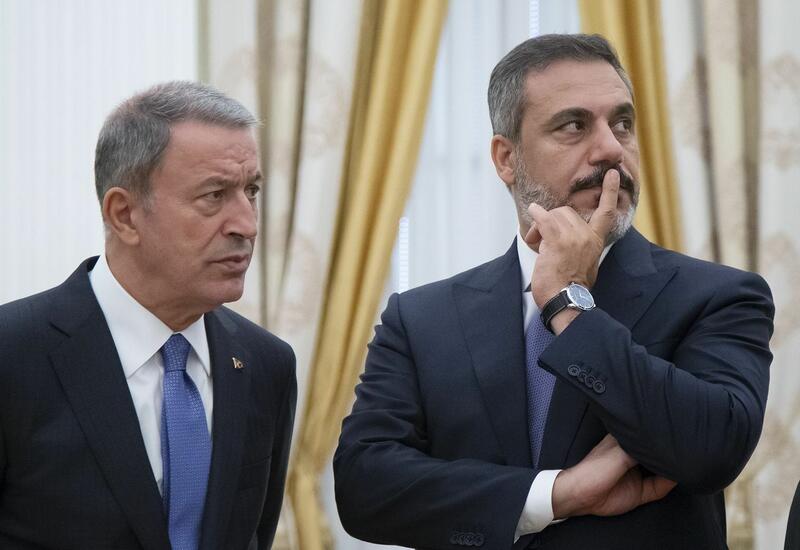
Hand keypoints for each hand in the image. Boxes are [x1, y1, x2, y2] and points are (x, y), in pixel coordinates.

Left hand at [525, 170, 620, 312]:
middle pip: (566, 211)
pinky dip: (536, 214)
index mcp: (596, 241)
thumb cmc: (570, 287)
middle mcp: (587, 236)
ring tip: (536, 243)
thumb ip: (580, 246)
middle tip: (542, 239)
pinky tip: (533, 212)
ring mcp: (573, 237)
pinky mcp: (557, 241)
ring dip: (540, 226)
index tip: (614, 173)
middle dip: (552, 221)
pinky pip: (544, 218)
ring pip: (553, 215)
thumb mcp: (584, 263)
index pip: (607, 211)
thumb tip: (565, 239)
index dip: (610, 191)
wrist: (566, 300)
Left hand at [551, 434, 675, 518]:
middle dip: (669, 453)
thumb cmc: (595, 469)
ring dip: (672, 468)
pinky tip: (678, 477)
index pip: (647, 437)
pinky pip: (660, 488)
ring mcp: (638, 475)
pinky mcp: (641, 492)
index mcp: (626, 443)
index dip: (660, 436)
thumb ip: (640, 449)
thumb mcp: (619, 454)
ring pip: (661, 471)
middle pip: (657, 455)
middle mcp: (634, 458)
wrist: (582, 496)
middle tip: (685, 448)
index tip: (677, 433)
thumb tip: (661, 443)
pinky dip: (670, 483)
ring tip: (685, 461)